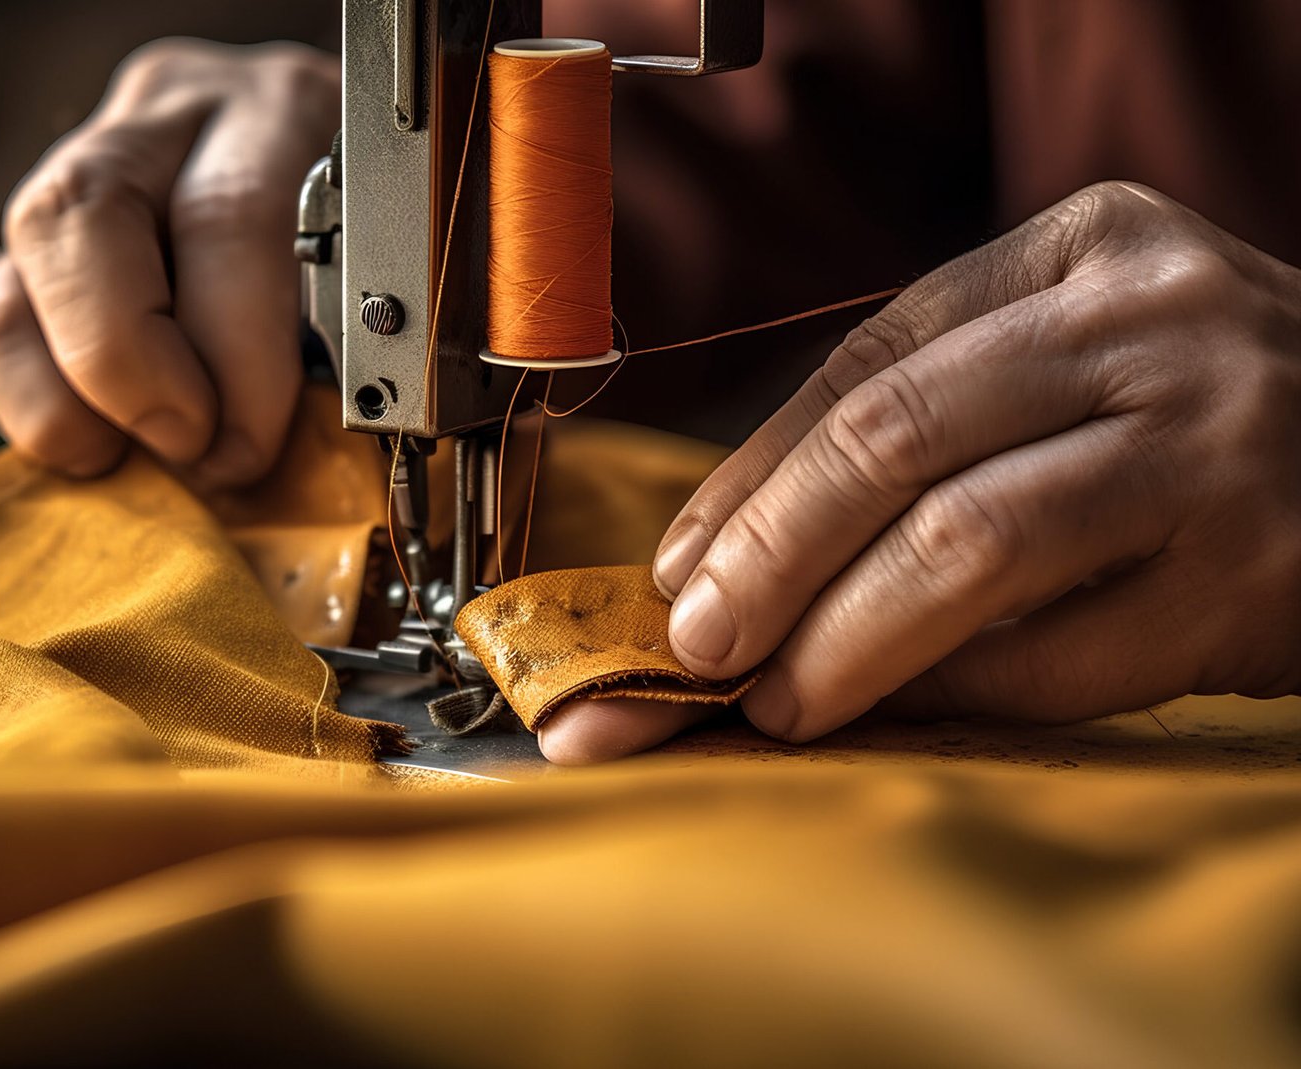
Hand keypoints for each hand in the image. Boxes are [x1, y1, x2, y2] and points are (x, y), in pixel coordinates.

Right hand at [0, 39, 338, 485]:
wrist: (350, 213)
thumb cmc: (372, 268)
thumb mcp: (379, 290)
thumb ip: (337, 349)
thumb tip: (253, 455)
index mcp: (279, 111)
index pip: (229, 216)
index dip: (232, 351)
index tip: (249, 443)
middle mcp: (174, 112)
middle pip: (90, 211)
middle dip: (129, 362)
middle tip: (188, 445)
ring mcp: (95, 161)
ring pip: (29, 255)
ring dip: (71, 387)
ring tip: (137, 453)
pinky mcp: (44, 234)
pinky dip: (34, 396)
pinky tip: (100, 443)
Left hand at [540, 181, 1300, 763]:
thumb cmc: (1210, 423)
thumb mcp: (1083, 364)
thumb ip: (937, 426)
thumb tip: (733, 557)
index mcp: (1083, 249)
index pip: (867, 364)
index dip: (752, 476)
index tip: (678, 568)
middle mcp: (1149, 323)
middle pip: (891, 438)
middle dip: (766, 556)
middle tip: (693, 648)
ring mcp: (1215, 442)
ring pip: (963, 544)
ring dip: (841, 639)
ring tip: (773, 703)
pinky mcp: (1259, 572)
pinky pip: (1063, 651)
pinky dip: (960, 692)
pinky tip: (904, 713)